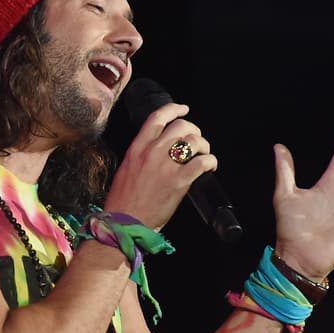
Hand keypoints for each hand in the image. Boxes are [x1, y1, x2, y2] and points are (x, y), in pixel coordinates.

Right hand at [104, 102, 216, 228]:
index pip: (157, 117)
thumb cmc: (123, 201)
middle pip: (181, 126)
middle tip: (197, 141)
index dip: (174, 109)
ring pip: (194, 141)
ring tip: (204, 155)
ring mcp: (166, 166)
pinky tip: (209, 167)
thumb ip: (141, 155)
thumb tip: (158, 148)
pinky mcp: (179, 181)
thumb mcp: (126, 168)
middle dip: (194, 131)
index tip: (184, 110)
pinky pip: (202, 162)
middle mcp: (152, 152)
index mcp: (137, 147)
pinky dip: (210, 161)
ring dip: (204, 146)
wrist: (124, 223)